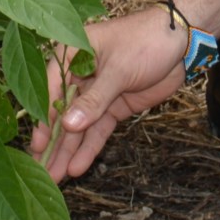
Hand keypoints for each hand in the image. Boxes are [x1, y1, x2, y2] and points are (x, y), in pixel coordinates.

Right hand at [34, 7, 190, 177]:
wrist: (182, 42)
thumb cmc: (146, 41)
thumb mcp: (118, 69)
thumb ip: (94, 99)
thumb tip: (68, 125)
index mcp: (72, 55)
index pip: (50, 89)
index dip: (44, 118)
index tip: (38, 144)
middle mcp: (78, 76)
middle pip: (62, 113)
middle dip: (53, 142)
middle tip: (41, 171)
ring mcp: (96, 94)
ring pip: (78, 127)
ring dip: (68, 151)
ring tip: (55, 177)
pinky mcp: (113, 107)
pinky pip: (98, 130)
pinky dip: (89, 148)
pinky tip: (78, 167)